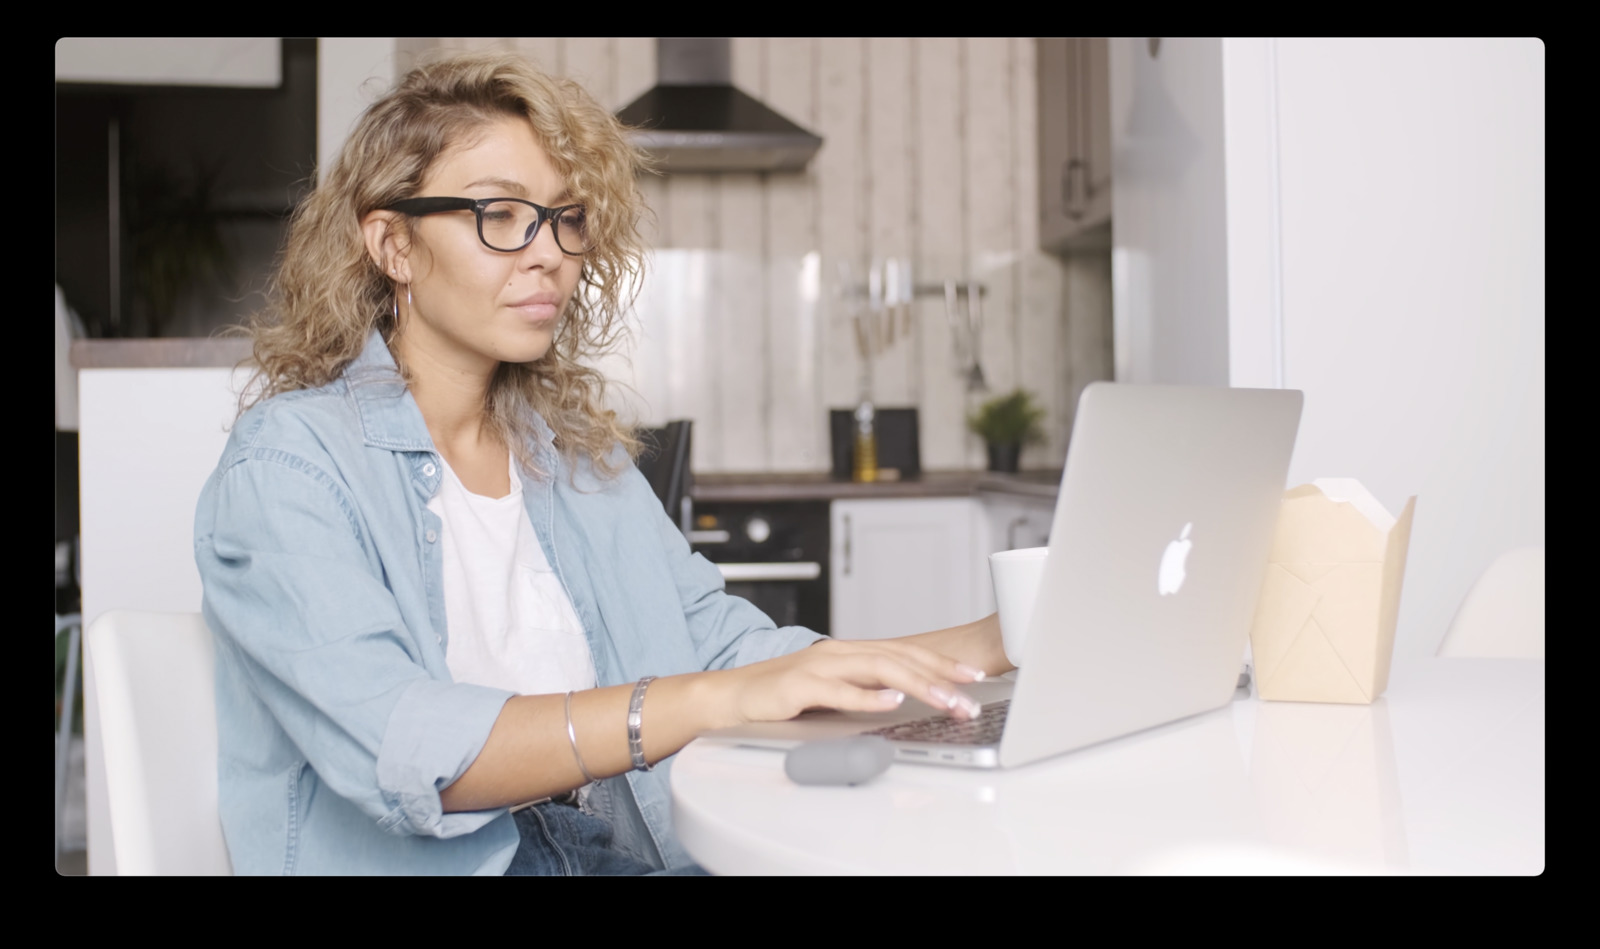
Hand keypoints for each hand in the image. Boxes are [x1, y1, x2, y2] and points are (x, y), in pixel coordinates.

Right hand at [717, 637, 986, 726]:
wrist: (732, 695)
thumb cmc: (781, 695)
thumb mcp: (831, 688)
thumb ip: (863, 688)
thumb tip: (903, 697)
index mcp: (850, 652)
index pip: (906, 653)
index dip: (942, 663)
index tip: (972, 677)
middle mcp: (839, 653)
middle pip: (900, 659)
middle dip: (941, 678)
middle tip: (971, 698)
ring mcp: (820, 667)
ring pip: (879, 670)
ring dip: (917, 685)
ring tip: (945, 700)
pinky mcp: (801, 686)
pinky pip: (840, 691)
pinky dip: (868, 696)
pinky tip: (891, 701)